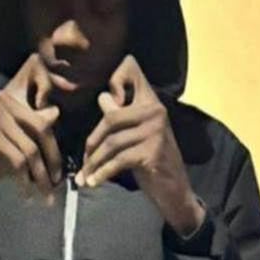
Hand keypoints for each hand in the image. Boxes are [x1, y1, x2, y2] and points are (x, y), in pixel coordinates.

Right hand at [0, 54, 68, 198]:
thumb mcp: (19, 141)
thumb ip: (36, 128)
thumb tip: (56, 112)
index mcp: (12, 101)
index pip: (45, 119)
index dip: (55, 144)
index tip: (61, 165)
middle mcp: (4, 104)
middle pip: (42, 130)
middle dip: (53, 159)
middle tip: (57, 182)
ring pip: (31, 150)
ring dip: (41, 176)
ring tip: (46, 194)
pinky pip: (17, 160)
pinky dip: (25, 180)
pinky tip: (26, 193)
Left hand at [78, 56, 203, 236]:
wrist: (174, 189)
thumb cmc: (152, 159)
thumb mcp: (137, 134)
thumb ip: (121, 116)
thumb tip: (103, 97)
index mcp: (151, 101)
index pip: (132, 70)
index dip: (115, 78)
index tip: (107, 101)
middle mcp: (155, 112)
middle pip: (110, 116)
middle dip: (92, 142)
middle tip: (85, 160)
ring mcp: (155, 132)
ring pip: (111, 142)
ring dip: (94, 162)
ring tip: (85, 175)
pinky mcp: (152, 152)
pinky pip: (118, 160)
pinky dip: (102, 173)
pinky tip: (94, 182)